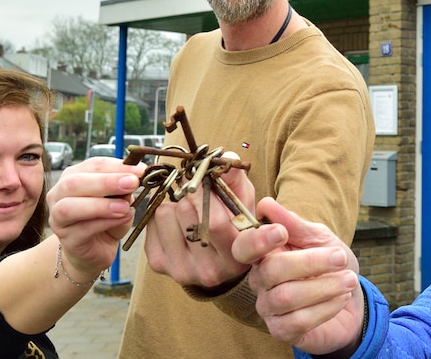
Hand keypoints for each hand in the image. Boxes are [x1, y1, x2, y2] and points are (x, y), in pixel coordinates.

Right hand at [46, 157, 143, 275]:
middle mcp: (59, 194)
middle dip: (106, 182)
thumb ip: (124, 187)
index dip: (116, 166)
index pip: (92, 165)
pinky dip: (104, 223)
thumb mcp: (120, 199)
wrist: (96, 250)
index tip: (140, 170)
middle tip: (132, 183)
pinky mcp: (66, 240)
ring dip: (100, 205)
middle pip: (75, 182)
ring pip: (70, 207)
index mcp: (73, 176)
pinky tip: (121, 219)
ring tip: (125, 206)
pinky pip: (82, 230)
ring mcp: (58, 218)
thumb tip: (137, 175)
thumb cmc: (107, 218)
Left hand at [142, 154, 257, 289]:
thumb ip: (236, 178)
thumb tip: (227, 158)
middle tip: (202, 191)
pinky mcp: (158, 264)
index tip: (277, 233)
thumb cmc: (229, 222)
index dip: (263, 240)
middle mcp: (214, 270)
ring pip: (169, 212)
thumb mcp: (241, 201)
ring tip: (189, 210)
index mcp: (241, 256)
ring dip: (177, 202)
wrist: (206, 256)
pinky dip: (162, 210)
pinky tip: (175, 220)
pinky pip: (153, 219)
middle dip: (197, 192)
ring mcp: (184, 270)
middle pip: (198, 213)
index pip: (250, 247)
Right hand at [235, 197, 363, 354]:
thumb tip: (266, 204)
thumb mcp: (319, 237)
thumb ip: (295, 224)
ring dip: (324, 286)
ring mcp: (268, 307)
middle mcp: (259, 280)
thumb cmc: (330, 263)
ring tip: (348, 279)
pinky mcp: (281, 330)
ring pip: (286, 297)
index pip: (244, 248)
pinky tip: (341, 297)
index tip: (281, 232)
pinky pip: (297, 321)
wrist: (352, 298)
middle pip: (270, 271)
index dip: (257, 240)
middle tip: (340, 257)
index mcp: (263, 253)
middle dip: (311, 262)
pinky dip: (325, 307)